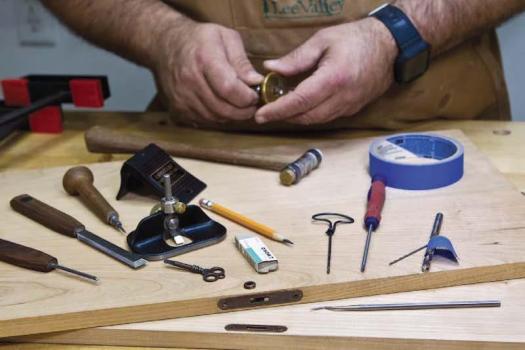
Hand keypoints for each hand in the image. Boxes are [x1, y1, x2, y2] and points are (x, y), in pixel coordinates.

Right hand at [154, 20, 262, 123]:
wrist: (165, 45)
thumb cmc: (199, 39)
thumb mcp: (225, 37)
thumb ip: (242, 61)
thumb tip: (256, 81)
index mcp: (204, 59)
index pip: (229, 88)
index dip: (246, 97)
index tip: (255, 95)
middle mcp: (189, 80)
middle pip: (223, 108)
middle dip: (243, 110)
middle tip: (251, 105)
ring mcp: (181, 97)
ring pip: (215, 118)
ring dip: (231, 115)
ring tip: (238, 104)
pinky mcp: (177, 108)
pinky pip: (203, 121)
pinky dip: (217, 117)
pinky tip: (222, 106)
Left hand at [254, 18, 397, 124]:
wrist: (390, 45)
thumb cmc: (356, 38)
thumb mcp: (323, 40)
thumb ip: (296, 58)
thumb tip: (271, 68)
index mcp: (333, 79)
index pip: (299, 101)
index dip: (278, 110)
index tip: (261, 115)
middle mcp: (342, 97)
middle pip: (306, 116)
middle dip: (284, 116)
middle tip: (266, 111)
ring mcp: (349, 106)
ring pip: (316, 120)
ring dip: (296, 117)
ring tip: (280, 108)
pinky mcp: (353, 108)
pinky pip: (327, 117)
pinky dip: (310, 115)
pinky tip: (301, 106)